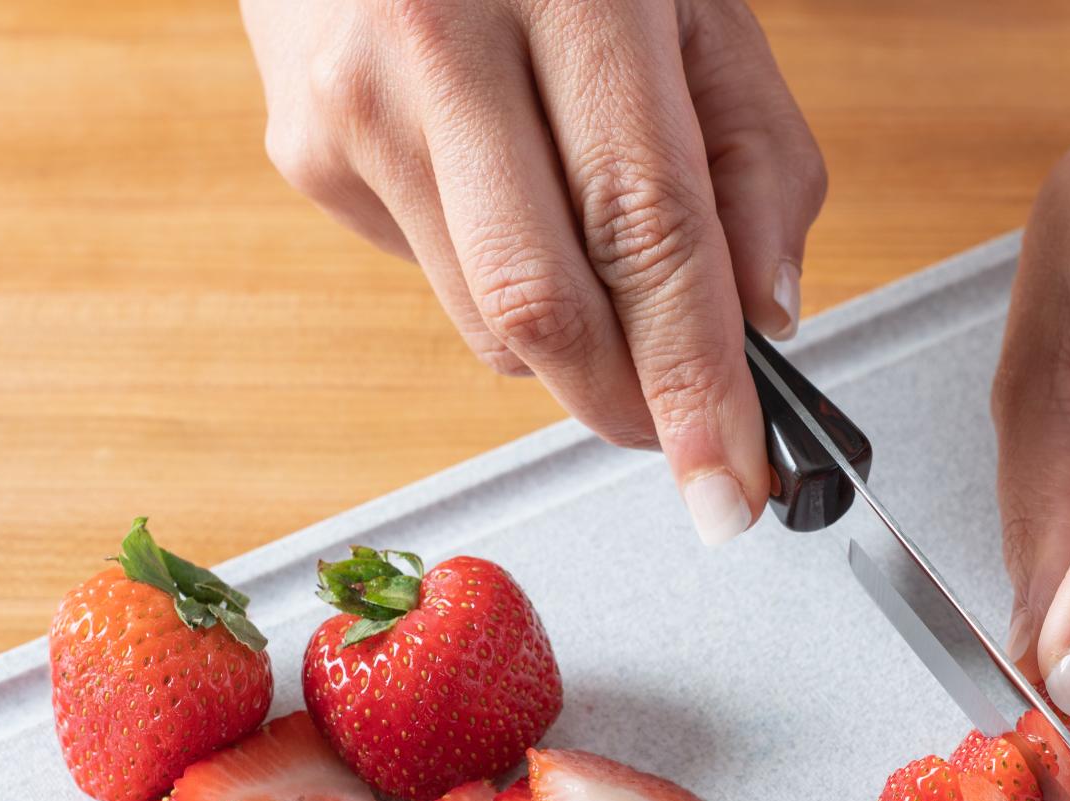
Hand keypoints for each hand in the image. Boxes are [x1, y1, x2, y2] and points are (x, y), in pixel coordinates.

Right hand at [240, 0, 826, 544]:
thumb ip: (755, 154)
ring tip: (597, 245)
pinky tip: (501, 184)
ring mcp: (353, 106)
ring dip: (575, 345)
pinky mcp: (305, 154)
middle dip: (633, 409)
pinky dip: (500, 279)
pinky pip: (439, 283)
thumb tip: (764, 317)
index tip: (731, 486)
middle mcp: (439, 45)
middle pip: (549, 310)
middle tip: (692, 437)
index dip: (696, 382)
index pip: (647, 232)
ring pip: (492, 326)